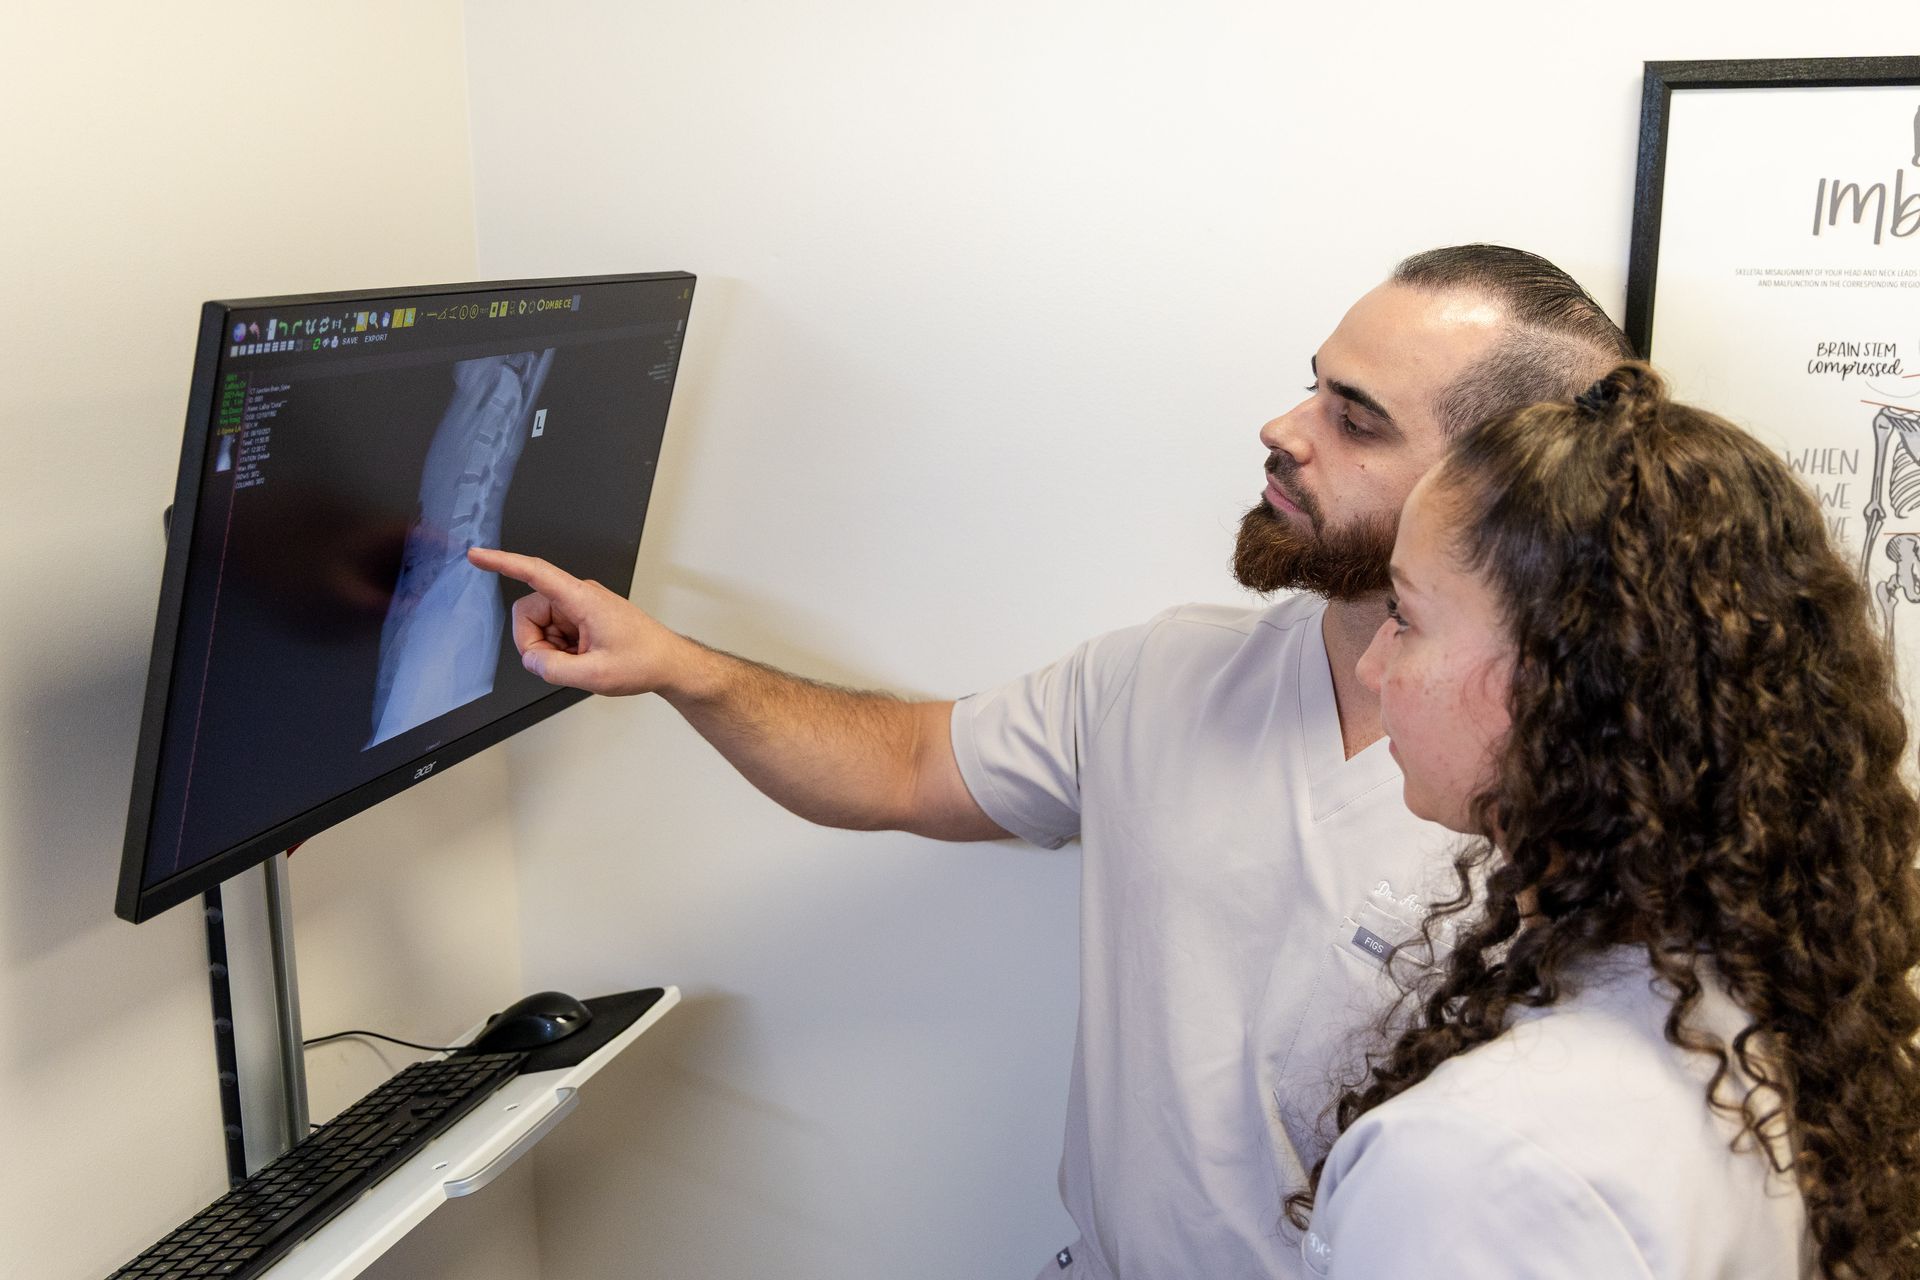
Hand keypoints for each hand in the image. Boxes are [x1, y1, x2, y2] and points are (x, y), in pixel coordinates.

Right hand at [466, 547, 684, 695]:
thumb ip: (553, 669)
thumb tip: (531, 660)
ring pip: (539, 626)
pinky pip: (553, 633)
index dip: (502, 563)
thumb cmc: (643, 661)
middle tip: (561, 665)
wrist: (668, 663)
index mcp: (582, 599)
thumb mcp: (594, 675)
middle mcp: (578, 596)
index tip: (477, 555)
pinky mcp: (581, 618)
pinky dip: (560, 650)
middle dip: (534, 642)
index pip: (535, 572)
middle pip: (529, 612)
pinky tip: (583, 659)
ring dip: (550, 649)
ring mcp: (579, 607)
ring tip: (581, 662)